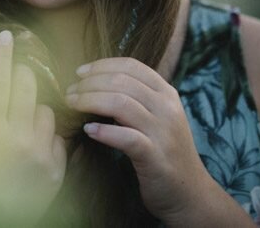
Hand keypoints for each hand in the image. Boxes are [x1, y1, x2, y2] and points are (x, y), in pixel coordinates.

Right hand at [0, 30, 66, 224]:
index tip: (6, 36)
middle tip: (13, 78)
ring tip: (18, 124)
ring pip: (46, 111)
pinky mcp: (56, 171)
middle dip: (21, 76)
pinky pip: (57, 138)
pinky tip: (30, 147)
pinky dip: (45, 137)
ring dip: (33, 110)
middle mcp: (18, 140)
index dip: (2, 55)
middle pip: (28, 87)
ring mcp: (40, 156)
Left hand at [65, 57, 217, 224]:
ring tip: (72, 105)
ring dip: (90, 101)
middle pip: (121, 82)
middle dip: (89, 83)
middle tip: (70, 91)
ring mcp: (163, 132)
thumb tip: (98, 85)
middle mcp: (167, 108)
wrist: (190, 193)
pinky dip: (104, 131)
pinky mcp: (155, 156)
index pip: (131, 66)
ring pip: (121, 103)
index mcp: (167, 94)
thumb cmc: (165, 153)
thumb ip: (137, 100)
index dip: (102, 65)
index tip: (80, 72)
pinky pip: (126, 137)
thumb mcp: (157, 118)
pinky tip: (88, 130)